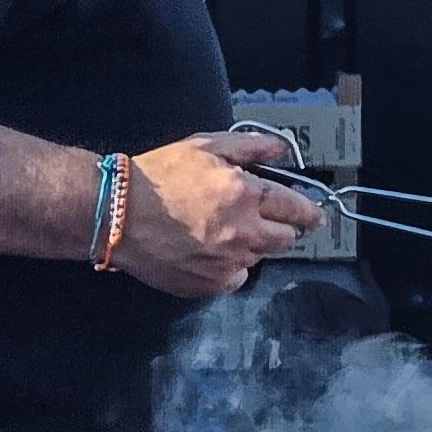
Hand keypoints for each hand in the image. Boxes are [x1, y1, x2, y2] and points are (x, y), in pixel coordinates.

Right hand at [115, 128, 325, 300]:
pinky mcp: (212, 284)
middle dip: (282, 229)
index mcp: (246, 195)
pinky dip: (230, 267)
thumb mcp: (205, 147)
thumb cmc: (159, 176)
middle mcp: (244, 232)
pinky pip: (237, 278)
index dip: (308, 211)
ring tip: (222, 232)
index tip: (314, 215)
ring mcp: (229, 262)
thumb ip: (250, 146)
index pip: (296, 207)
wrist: (118, 214)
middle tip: (264, 222)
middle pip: (287, 239)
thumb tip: (282, 148)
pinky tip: (209, 252)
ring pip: (260, 258)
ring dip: (252, 246)